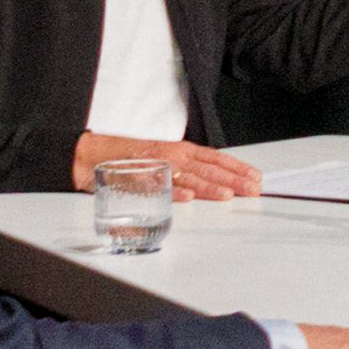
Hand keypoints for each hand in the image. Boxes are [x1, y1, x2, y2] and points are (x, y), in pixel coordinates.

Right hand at [77, 131, 268, 203]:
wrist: (93, 155)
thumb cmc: (130, 159)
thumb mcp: (164, 159)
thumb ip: (185, 170)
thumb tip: (210, 183)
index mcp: (179, 150)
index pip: (215, 158)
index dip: (236, 167)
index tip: (254, 175)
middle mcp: (172, 155)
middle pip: (208, 168)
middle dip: (233, 179)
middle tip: (253, 189)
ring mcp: (156, 167)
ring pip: (188, 178)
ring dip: (209, 187)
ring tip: (228, 195)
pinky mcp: (138, 179)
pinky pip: (158, 186)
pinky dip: (174, 192)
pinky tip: (188, 198)